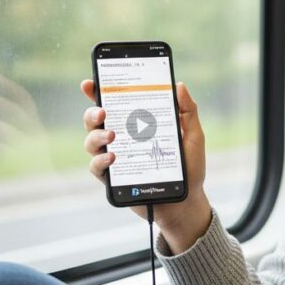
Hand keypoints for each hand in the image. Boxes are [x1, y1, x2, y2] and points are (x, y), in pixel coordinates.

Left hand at [0, 74, 51, 168]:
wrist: (50, 195)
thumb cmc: (38, 175)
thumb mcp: (33, 154)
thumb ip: (22, 140)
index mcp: (39, 135)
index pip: (26, 105)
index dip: (12, 90)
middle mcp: (34, 139)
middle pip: (15, 113)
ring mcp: (25, 150)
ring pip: (2, 130)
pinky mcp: (15, 162)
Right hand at [81, 80, 211, 253]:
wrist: (185, 201)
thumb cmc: (189, 168)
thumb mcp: (193, 137)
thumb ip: (188, 111)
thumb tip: (179, 85)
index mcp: (137, 124)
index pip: (114, 104)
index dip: (98, 92)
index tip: (90, 83)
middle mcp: (121, 139)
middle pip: (95, 121)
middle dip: (92, 113)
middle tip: (103, 111)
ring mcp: (114, 158)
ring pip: (91, 142)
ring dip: (96, 136)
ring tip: (111, 136)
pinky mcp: (113, 179)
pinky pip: (96, 167)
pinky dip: (100, 161)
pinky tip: (112, 157)